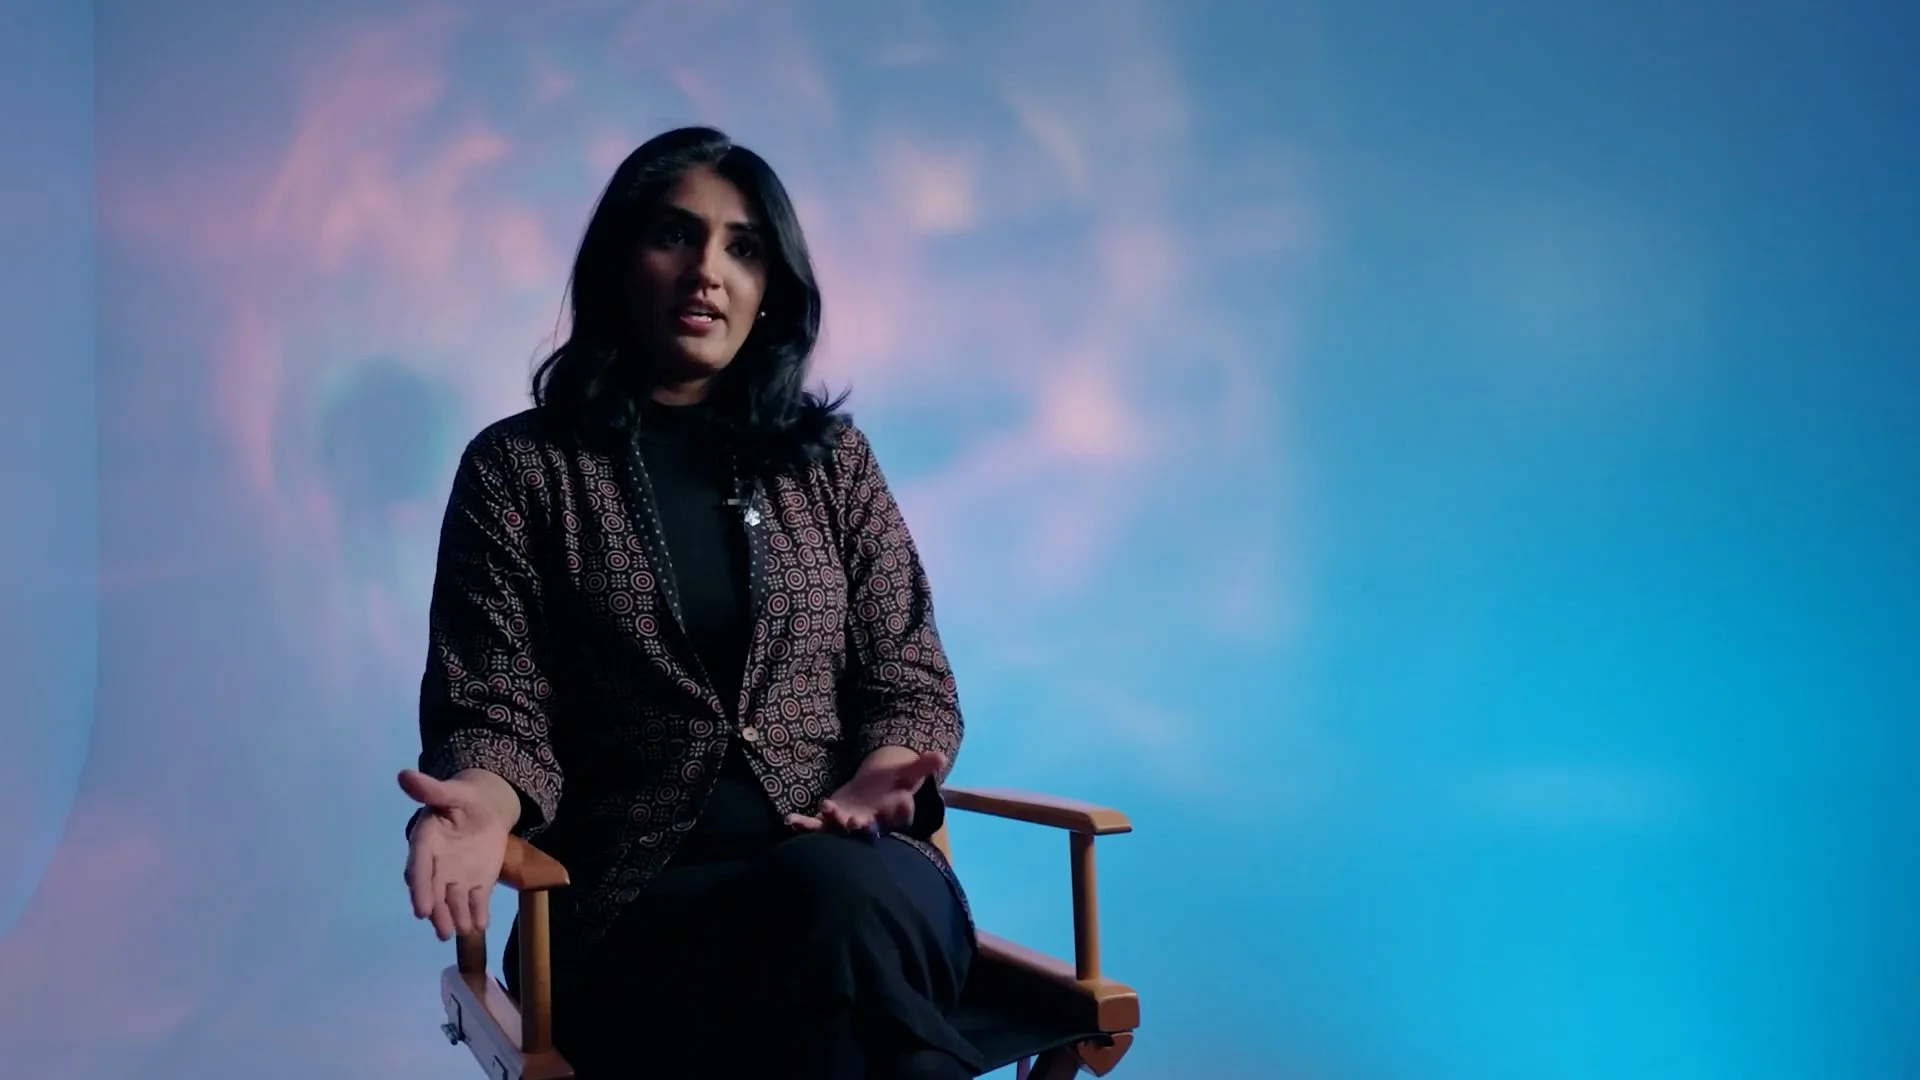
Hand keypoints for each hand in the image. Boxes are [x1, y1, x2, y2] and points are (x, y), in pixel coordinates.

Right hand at [399, 769, 513, 940]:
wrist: (488, 807)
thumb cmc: (466, 797)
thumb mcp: (452, 791)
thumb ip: (432, 790)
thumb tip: (404, 775)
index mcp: (426, 842)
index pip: (419, 869)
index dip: (420, 889)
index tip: (421, 910)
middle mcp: (437, 866)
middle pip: (434, 892)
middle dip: (438, 912)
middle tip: (444, 931)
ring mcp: (456, 877)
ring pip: (453, 901)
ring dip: (457, 917)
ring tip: (464, 932)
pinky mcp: (476, 883)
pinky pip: (476, 900)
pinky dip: (478, 913)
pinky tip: (482, 925)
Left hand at [785, 749, 946, 835]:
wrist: (872, 795)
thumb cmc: (892, 786)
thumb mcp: (907, 774)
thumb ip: (922, 766)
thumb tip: (940, 756)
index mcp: (891, 813)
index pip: (898, 814)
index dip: (898, 811)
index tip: (900, 803)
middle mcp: (869, 824)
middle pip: (864, 828)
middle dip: (858, 827)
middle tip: (854, 822)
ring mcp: (846, 824)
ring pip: (838, 829)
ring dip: (830, 822)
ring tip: (826, 806)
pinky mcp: (828, 822)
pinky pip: (816, 826)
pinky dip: (804, 823)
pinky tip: (791, 818)